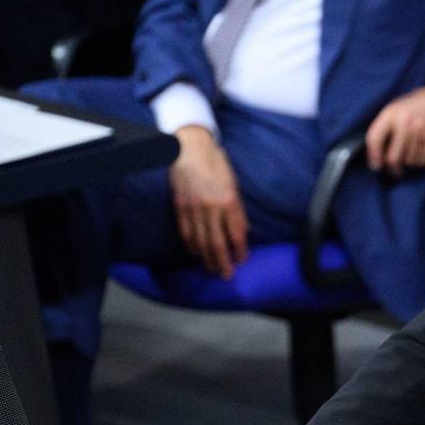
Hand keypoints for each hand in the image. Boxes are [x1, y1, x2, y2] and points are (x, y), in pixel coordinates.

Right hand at [170, 125, 248, 278]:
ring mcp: (194, 209)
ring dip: (206, 259)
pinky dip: (191, 246)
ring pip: (201, 241)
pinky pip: (186, 233)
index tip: (242, 260)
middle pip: (217, 243)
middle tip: (226, 276)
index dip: (240, 250)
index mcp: (229, 200)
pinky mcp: (180, 207)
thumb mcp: (233, 183)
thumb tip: (244, 230)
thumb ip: (238, 209)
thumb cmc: (215, 163)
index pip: (236, 233)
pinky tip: (196, 255)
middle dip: (223, 263)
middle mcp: (211, 207)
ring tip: (211, 270)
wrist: (189, 148)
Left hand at [364, 81, 424, 177]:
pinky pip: (422, 161)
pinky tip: (421, 154)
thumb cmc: (420, 104)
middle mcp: (404, 122)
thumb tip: (377, 151)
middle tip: (394, 171)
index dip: (372, 156)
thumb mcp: (398, 107)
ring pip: (408, 161)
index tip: (375, 166)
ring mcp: (419, 131)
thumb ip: (387, 125)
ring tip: (411, 155)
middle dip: (393, 169)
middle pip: (392, 158)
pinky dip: (420, 162)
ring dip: (409, 163)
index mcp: (391, 113)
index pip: (374, 138)